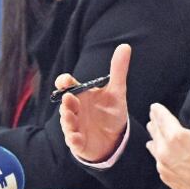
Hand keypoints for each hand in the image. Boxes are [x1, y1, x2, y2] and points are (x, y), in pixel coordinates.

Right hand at [57, 43, 130, 162]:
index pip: (67, 86)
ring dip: (67, 119)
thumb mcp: (117, 91)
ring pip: (67, 122)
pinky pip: (73, 141)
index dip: (64, 82)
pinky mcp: (78, 142)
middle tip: (69, 98)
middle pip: (66, 104)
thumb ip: (118, 70)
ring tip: (70, 116)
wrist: (115, 137)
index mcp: (81, 95)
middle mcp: (75, 110)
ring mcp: (75, 126)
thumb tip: (125, 46)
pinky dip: (73, 139)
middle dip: (67, 102)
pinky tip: (76, 137)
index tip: (65, 81)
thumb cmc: (111, 112)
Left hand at [145, 91, 189, 188]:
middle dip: (155, 123)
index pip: (161, 117)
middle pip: (155, 131)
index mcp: (176, 136)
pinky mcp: (167, 176)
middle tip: (154, 117)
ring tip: (154, 133)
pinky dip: (159, 155)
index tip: (154, 107)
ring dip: (155, 138)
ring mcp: (164, 165)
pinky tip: (162, 154)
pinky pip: (158, 162)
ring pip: (154, 147)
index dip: (157, 110)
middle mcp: (165, 151)